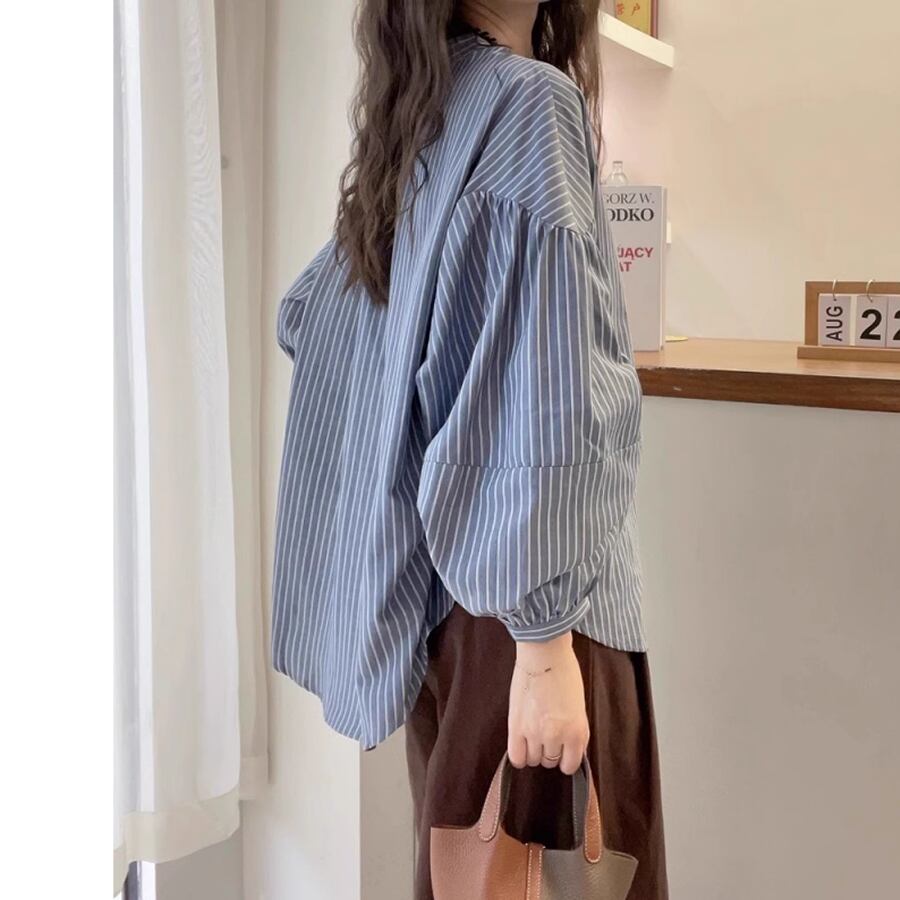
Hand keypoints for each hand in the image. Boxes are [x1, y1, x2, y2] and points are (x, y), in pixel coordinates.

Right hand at [507, 632, 588, 775]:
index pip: (571, 764)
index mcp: (577, 731)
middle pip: (550, 761)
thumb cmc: (564, 670)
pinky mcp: (516, 726)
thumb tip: (570, 745)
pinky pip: (516, 757)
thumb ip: (575, 728)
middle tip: (547, 736)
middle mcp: (557, 737)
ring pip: (533, 760)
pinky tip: (521, 744)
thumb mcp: (579, 705)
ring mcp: (535, 733)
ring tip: (533, 735)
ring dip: (534, 751)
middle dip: (549, 751)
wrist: (544, 653)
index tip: (563, 752)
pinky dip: (519, 756)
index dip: (566, 759)